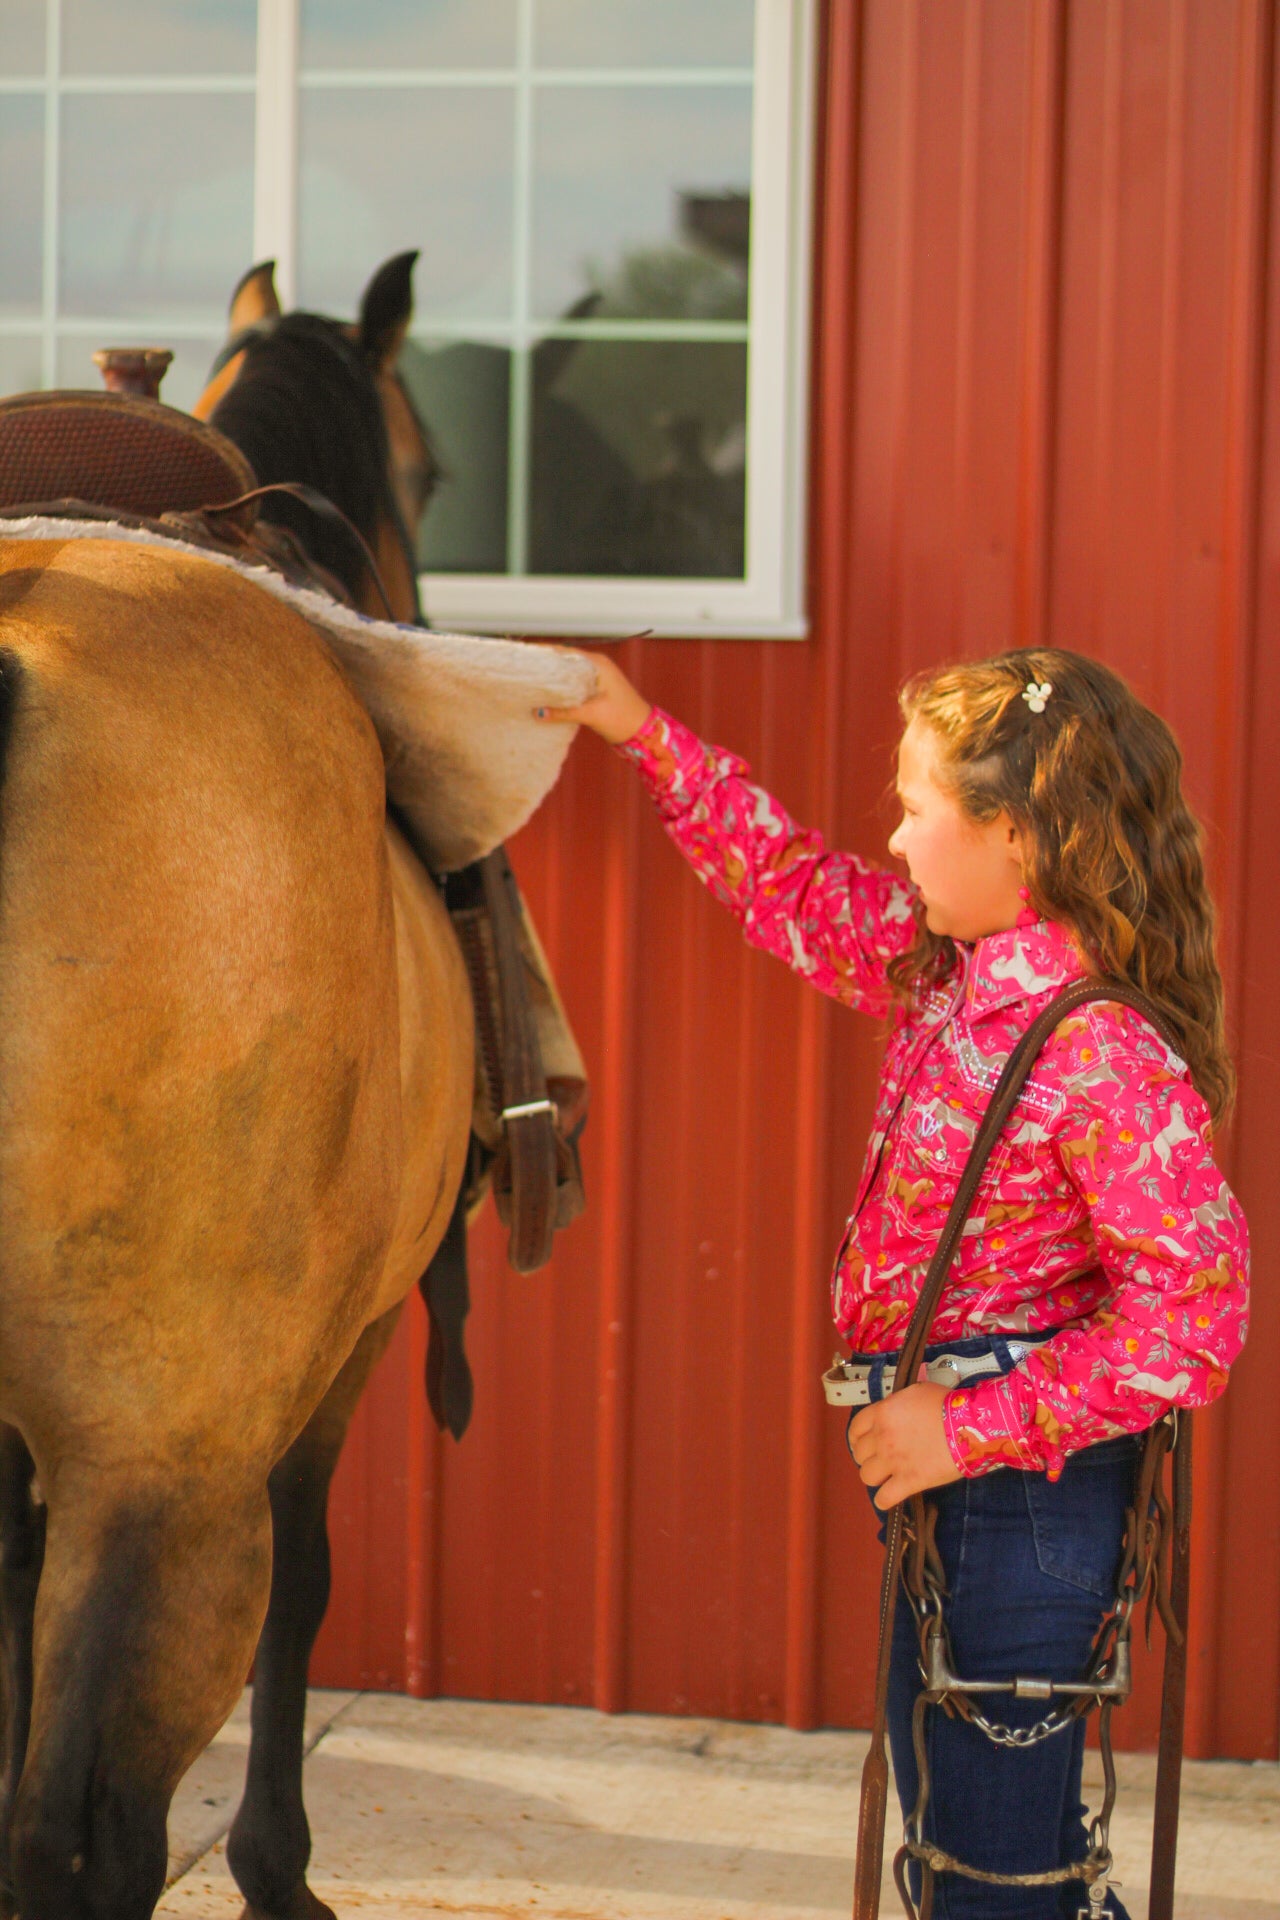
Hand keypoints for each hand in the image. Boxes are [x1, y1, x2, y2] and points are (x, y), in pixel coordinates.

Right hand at [534, 650, 651, 744]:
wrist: (643, 733)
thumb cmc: (623, 719)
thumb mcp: (591, 714)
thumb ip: (564, 712)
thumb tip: (537, 712)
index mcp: (598, 664)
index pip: (565, 652)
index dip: (544, 653)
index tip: (525, 656)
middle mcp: (596, 667)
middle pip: (564, 661)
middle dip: (545, 666)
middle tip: (522, 671)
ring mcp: (596, 678)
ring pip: (568, 674)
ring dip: (552, 679)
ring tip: (529, 683)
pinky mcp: (595, 691)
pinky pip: (573, 686)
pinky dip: (560, 690)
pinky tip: (545, 697)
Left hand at [846, 1381, 960, 1510]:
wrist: (967, 1425)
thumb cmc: (945, 1404)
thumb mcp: (915, 1392)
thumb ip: (897, 1403)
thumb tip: (894, 1411)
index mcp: (882, 1413)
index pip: (856, 1428)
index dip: (856, 1437)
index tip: (861, 1442)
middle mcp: (882, 1437)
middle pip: (860, 1453)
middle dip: (867, 1456)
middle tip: (879, 1458)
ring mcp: (893, 1461)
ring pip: (867, 1476)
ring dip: (874, 1476)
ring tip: (885, 1475)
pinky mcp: (909, 1481)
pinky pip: (884, 1498)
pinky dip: (884, 1499)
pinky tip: (889, 1497)